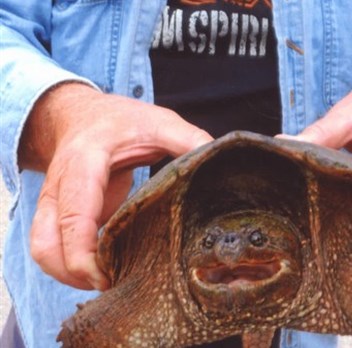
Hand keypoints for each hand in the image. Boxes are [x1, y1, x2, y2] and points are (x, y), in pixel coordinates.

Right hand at [19, 83, 211, 289]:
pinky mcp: (55, 216)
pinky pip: (50, 249)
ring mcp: (52, 204)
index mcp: (84, 163)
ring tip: (109, 281)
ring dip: (68, 275)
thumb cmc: (120, 120)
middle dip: (76, 274)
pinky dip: (69, 267)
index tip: (106, 275)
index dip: (84, 253)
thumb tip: (217, 159)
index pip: (75, 215)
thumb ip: (188, 139)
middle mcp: (59, 187)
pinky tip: (102, 270)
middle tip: (116, 284)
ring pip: (42, 251)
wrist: (81, 115)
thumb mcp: (158, 122)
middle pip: (48, 244)